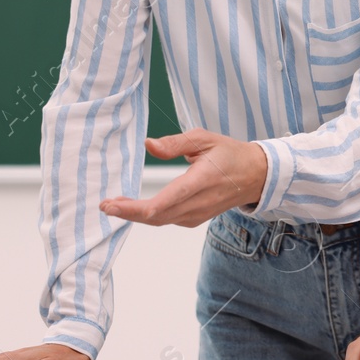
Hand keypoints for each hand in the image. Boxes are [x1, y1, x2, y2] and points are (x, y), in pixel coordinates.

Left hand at [99, 130, 267, 226]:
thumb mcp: (204, 138)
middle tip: (105, 205)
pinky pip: (167, 221)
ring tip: (113, 206)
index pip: (167, 201)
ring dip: (135, 216)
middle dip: (128, 213)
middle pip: (157, 216)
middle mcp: (200, 202)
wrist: (254, 176)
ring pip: (161, 221)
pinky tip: (134, 209)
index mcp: (202, 180)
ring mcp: (198, 214)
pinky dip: (148, 217)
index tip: (113, 203)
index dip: (137, 207)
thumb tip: (148, 145)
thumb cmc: (229, 154)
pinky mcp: (195, 219)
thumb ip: (175, 143)